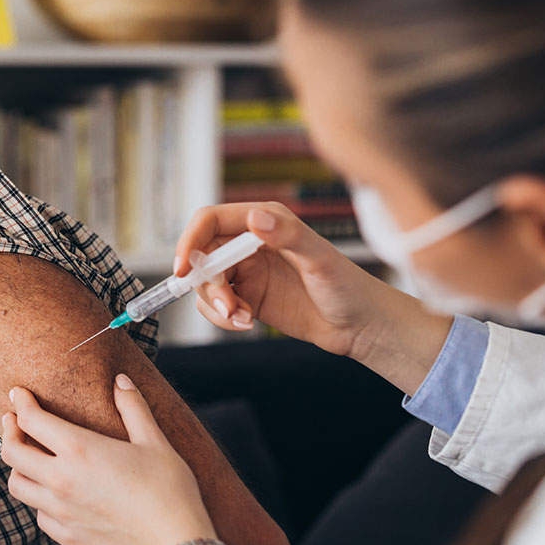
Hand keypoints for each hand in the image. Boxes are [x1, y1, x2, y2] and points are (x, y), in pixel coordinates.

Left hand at [0, 375, 216, 544]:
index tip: (18, 394)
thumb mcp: (154, 441)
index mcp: (79, 449)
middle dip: (8, 431)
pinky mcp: (66, 537)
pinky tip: (52, 493)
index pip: (31, 419)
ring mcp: (60, 511)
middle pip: (11, 452)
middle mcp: (60, 479)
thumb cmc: (169, 490)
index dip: (20, 402)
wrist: (175, 544)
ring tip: (28, 457)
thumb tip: (120, 380)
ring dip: (18, 467)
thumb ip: (133, 407)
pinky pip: (38, 514)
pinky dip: (39, 499)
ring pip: (17, 486)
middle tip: (13, 421)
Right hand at [174, 203, 450, 393]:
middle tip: (227, 306)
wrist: (361, 326)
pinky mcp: (247, 298)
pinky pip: (215, 305)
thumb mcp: (320, 259)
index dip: (190, 241)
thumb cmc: (349, 287)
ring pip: (205, 283)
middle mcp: (250, 243)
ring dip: (214, 304)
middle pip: (202, 255)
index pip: (210, 221)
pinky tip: (247, 323)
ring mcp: (246, 272)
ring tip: (242, 319)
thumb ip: (287, 235)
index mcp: (264, 222)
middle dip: (206, 283)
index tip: (183, 269)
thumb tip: (254, 218)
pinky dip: (222, 317)